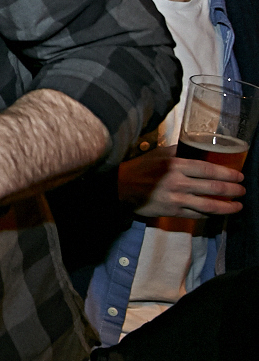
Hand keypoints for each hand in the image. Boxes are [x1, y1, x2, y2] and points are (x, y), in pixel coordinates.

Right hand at [118, 146, 245, 218]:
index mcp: (176, 165)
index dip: (227, 174)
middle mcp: (178, 182)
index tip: (239, 176)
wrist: (119, 187)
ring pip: (208, 205)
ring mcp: (176, 199)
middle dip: (232, 190)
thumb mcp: (158, 154)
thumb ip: (178, 151)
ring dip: (227, 207)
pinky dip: (209, 215)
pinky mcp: (171, 212)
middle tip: (242, 191)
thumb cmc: (138, 167)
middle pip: (213, 188)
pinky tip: (217, 214)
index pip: (208, 170)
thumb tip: (195, 145)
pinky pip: (196, 215)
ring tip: (237, 206)